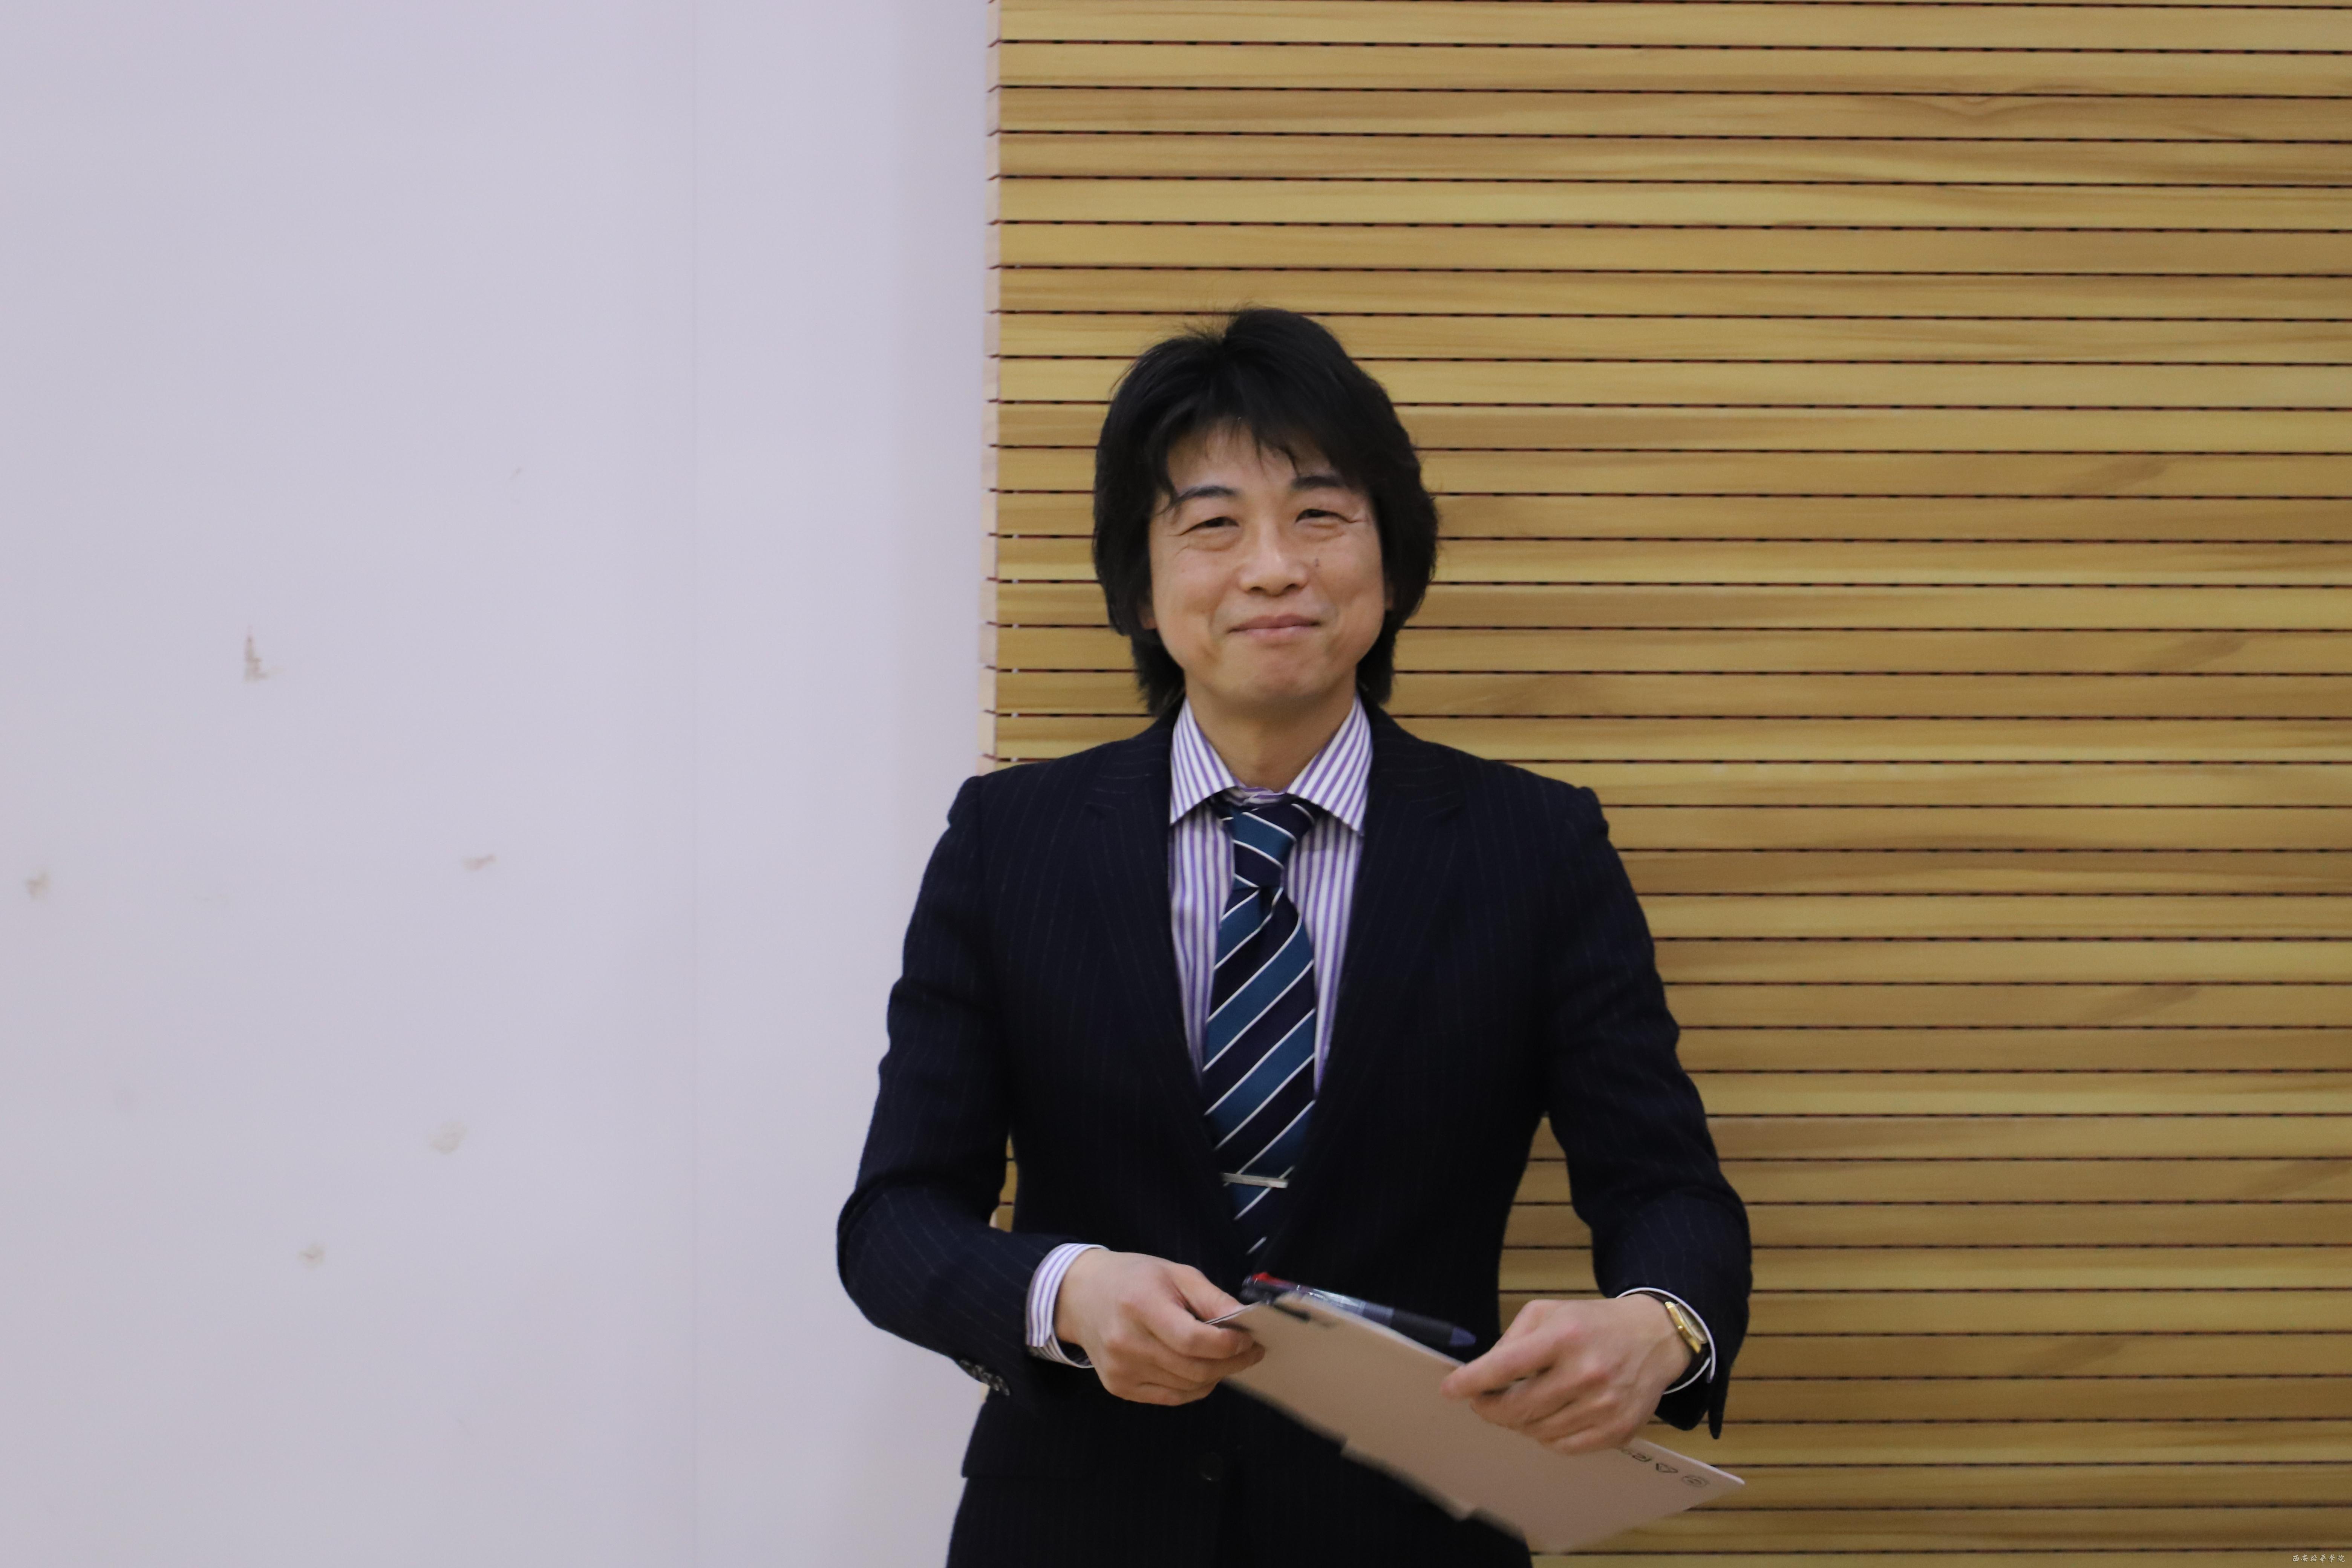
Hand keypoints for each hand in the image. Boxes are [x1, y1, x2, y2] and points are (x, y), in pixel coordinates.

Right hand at [1052, 1250, 1264, 1405]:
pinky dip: (1194, 1387)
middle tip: (1250, 1352)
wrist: (1081, 1296)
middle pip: (1194, 1369)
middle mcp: (1127, 1343)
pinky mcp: (1119, 1387)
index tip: (1249, 1339)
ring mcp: (1121, 1370)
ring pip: (1187, 1387)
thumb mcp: (1175, 1273)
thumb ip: (1211, 1298)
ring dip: (1216, 1375)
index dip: (1228, 1345)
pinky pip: (1171, 1397)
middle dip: (1231, 1363)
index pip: (1193, 1340)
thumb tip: (1246, 1320)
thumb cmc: (1133, 1279)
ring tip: (1225, 1358)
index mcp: (1141, 1306)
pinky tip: (1201, 1370)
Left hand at [1437, 1296, 1690, 1454]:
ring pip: (1537, 1431)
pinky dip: (1546, 1436)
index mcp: (1564, 1337)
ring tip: (1520, 1404)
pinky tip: (1548, 1416)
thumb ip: (1511, 1340)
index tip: (1449, 1390)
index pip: (1504, 1366)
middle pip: (1517, 1408)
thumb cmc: (1592, 1323)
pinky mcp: (1618, 1430)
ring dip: (1519, 1422)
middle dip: (1489, 1408)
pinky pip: (1563, 1447)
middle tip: (1482, 1402)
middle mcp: (1586, 1373)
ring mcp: (1604, 1406)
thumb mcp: (1548, 1312)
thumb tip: (1481, 1374)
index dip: (1471, 1382)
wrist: (1653, 1339)